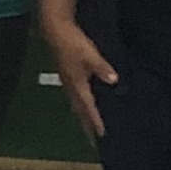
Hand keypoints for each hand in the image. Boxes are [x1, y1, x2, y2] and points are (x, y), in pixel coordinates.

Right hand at [43, 16, 115, 136]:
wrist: (55, 29)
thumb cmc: (73, 43)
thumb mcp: (91, 55)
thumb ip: (102, 68)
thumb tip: (115, 81)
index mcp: (78, 84)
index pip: (88, 108)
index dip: (95, 121)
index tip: (102, 135)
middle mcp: (71, 87)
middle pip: (79, 111)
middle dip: (86, 125)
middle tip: (92, 140)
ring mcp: (66, 81)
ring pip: (75, 104)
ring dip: (82, 116)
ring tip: (88, 126)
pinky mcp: (66, 75)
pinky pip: (73, 96)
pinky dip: (79, 105)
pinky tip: (82, 103)